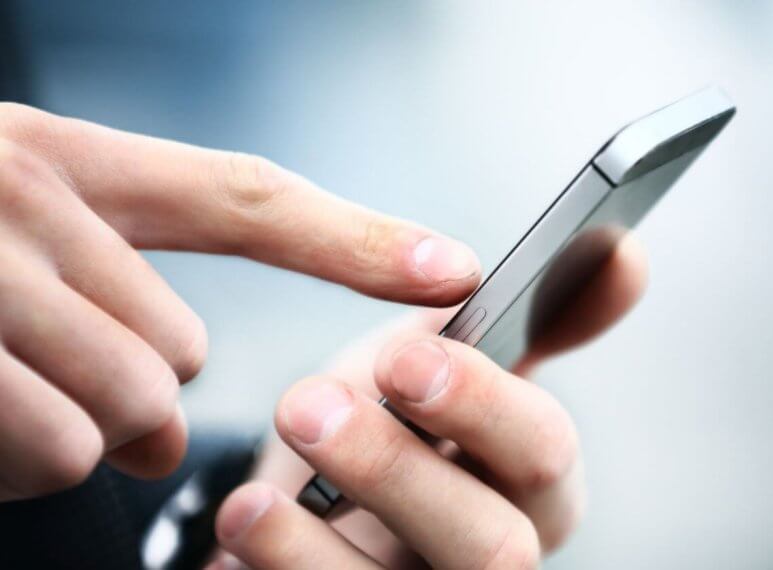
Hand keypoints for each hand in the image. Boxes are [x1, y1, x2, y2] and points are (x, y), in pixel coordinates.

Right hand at [0, 103, 479, 500]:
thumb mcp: (16, 247)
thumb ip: (121, 320)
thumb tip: (169, 441)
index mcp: (68, 160)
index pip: (246, 199)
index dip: (357, 242)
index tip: (454, 269)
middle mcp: (31, 194)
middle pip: (184, 349)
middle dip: (141, 394)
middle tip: (54, 370)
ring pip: (136, 408)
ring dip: (83, 431)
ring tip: (10, 392)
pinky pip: (64, 449)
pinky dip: (26, 463)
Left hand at [212, 237, 646, 568]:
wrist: (320, 501)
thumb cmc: (399, 420)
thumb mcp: (451, 358)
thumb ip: (525, 317)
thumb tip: (619, 250)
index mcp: (529, 479)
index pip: (544, 450)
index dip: (485, 403)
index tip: (410, 350)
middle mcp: (495, 549)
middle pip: (493, 545)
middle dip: (399, 471)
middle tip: (309, 405)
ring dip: (318, 545)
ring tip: (259, 488)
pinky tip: (241, 533)